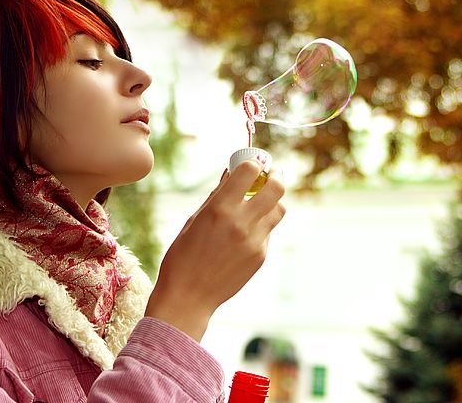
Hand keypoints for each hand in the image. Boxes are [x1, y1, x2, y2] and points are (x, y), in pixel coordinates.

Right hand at [144, 159, 285, 341]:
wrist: (188, 298)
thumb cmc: (182, 257)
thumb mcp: (193, 221)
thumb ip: (216, 196)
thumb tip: (231, 174)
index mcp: (220, 209)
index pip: (250, 171)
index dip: (253, 163)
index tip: (252, 164)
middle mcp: (241, 222)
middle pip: (277, 187)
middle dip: (276, 176)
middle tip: (271, 175)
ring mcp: (255, 240)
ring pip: (279, 209)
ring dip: (272, 201)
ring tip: (259, 203)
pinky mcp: (260, 256)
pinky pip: (268, 232)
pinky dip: (261, 226)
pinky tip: (243, 234)